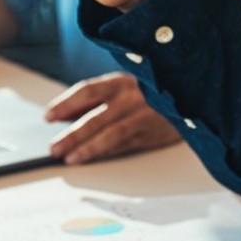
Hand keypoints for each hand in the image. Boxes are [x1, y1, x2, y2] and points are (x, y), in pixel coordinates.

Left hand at [45, 72, 181, 164]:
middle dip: (72, 135)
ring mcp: (143, 116)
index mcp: (121, 81)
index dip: (66, 104)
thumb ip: (93, 100)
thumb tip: (62, 115)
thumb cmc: (150, 92)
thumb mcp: (122, 87)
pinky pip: (125, 145)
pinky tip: (92, 158)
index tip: (48, 116)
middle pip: (96, 117)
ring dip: (88, 148)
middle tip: (54, 147)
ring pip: (111, 135)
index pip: (87, 91)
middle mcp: (132, 97)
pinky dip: (106, 153)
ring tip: (69, 158)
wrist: (192, 96)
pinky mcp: (152, 134)